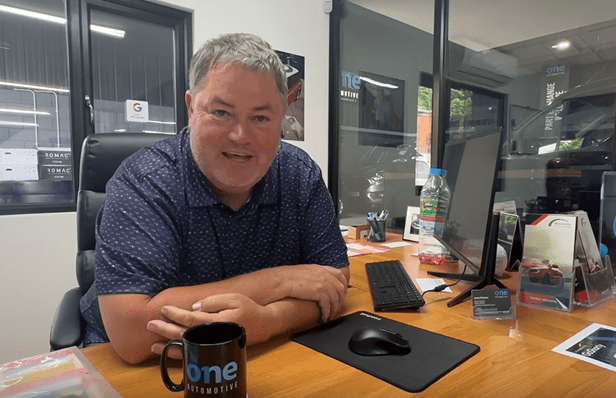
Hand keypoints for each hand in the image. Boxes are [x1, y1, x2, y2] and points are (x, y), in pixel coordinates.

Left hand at [148, 293, 271, 355]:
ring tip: (153, 343)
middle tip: (151, 324)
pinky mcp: (213, 348)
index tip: (163, 309)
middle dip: (166, 329)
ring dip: (169, 346)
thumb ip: (213, 301)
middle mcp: (213, 336)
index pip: (191, 319)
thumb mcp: (233, 298)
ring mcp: (213, 344)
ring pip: (187, 348)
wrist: (262, 324)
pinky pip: (193, 353)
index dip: (176, 314)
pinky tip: (169, 350)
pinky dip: (179, 353)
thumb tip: (194, 306)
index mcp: (218, 322)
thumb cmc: (248, 308)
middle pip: (185, 334)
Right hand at [278, 265, 347, 321]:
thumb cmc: (286, 277)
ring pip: (335, 298)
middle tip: (337, 308)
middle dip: (340, 300)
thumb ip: (313, 275)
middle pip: (340, 288)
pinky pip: (328, 305)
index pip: (339, 274)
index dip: (343, 285)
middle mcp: (324, 274)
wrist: (280, 281)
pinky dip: (327, 313)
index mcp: (320, 268)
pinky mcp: (319, 292)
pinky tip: (324, 317)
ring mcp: (323, 282)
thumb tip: (317, 283)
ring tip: (330, 316)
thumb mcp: (303, 271)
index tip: (342, 293)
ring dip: (334, 309)